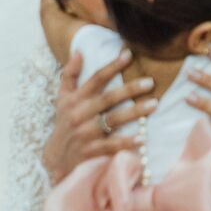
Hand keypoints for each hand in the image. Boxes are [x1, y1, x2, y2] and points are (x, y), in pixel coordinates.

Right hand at [41, 49, 156, 183]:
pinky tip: (142, 138)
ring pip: (113, 120)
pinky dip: (126, 142)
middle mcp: (80, 114)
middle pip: (108, 98)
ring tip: (154, 104)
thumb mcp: (62, 98)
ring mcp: (86, 133)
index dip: (112, 66)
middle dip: (130, 89)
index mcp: (75, 99)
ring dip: (134, 112)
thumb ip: (69, 75)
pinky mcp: (91, 152)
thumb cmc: (64, 124)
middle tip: (150, 82)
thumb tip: (79, 51)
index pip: (96, 78)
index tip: (129, 54)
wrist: (55, 159)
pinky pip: (111, 146)